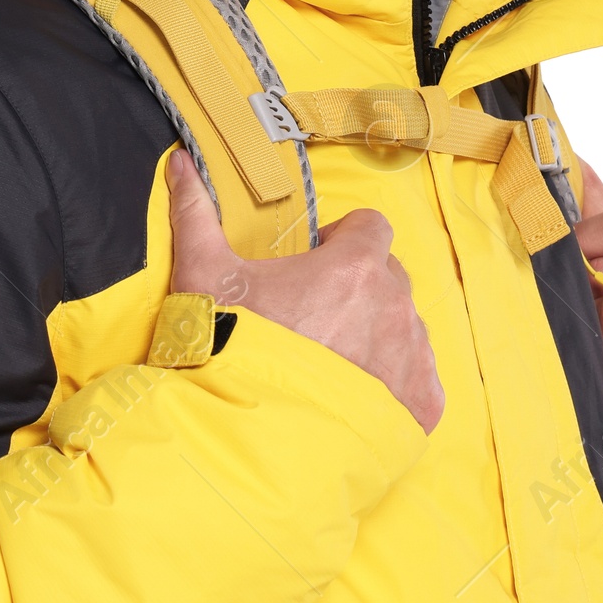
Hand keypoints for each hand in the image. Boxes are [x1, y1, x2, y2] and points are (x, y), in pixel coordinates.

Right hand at [166, 148, 444, 431]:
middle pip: (389, 276)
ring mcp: (411, 358)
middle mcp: (394, 306)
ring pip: (405, 327)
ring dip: (377, 333)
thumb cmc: (231, 349)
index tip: (316, 260)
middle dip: (360, 285)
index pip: (371, 226)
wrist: (249, 440)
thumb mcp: (204, 275)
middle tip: (315, 314)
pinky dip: (395, 383)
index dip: (345, 237)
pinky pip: (420, 379)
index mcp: (353, 266)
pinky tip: (352, 394)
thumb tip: (181, 162)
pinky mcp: (421, 407)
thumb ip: (195, 213)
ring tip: (329, 360)